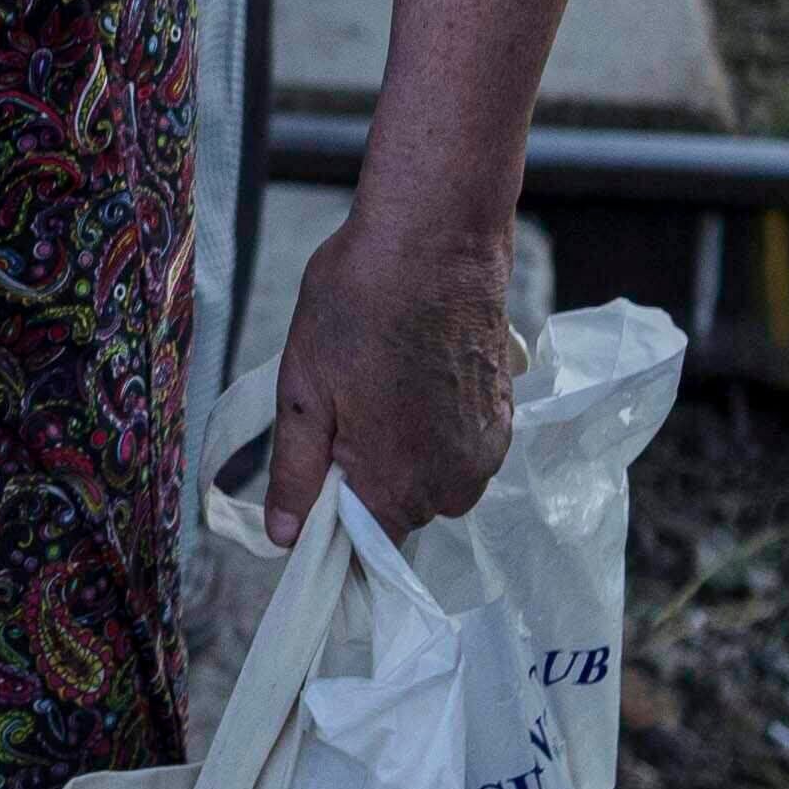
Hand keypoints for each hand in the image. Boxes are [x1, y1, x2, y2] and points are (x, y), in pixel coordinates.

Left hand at [261, 205, 526, 538]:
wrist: (435, 239)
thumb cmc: (359, 304)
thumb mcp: (302, 391)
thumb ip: (297, 473)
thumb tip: (285, 536)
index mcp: (395, 484)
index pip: (364, 549)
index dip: (333, 527)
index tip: (316, 489)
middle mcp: (451, 482)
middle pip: (398, 511)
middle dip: (366, 479)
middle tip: (342, 411)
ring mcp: (484, 449)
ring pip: (432, 480)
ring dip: (404, 453)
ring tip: (379, 388)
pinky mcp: (503, 415)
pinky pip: (462, 449)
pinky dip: (436, 429)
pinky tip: (413, 379)